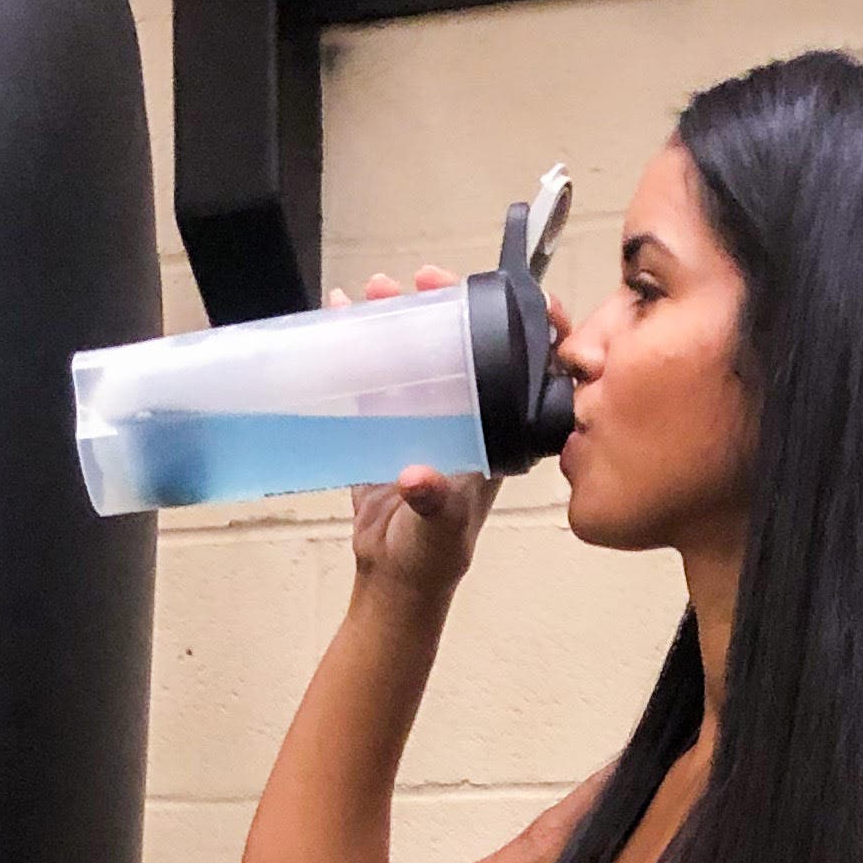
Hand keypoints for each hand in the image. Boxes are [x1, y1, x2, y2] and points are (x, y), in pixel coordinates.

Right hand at [335, 268, 498, 602]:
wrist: (394, 582)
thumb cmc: (433, 557)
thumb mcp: (440, 527)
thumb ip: (434, 502)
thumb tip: (416, 476)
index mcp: (496, 431)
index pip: (522, 366)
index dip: (522, 324)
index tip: (499, 295)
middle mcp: (467, 415)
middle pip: (466, 343)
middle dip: (445, 304)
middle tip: (421, 280)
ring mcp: (427, 416)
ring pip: (420, 352)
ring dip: (400, 318)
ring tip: (374, 291)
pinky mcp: (388, 425)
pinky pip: (377, 376)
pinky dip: (359, 346)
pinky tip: (340, 316)